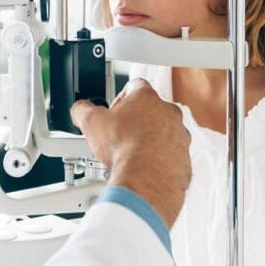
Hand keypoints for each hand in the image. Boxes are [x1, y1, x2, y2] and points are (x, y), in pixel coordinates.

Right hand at [71, 79, 190, 226]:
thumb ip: (83, 110)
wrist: (147, 179)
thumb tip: (80, 109)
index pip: (134, 85)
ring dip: (150, 139)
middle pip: (151, 109)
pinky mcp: (184, 155)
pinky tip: (145, 166)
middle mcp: (168, 112)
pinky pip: (172, 153)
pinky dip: (160, 158)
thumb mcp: (91, 123)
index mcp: (146, 97)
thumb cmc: (124, 148)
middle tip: (121, 135)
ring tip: (132, 153)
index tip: (114, 111)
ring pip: (164, 131)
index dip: (121, 97)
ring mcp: (179, 134)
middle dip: (136, 121)